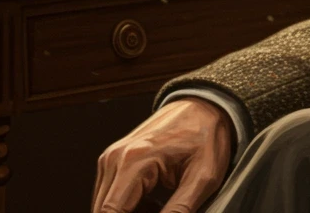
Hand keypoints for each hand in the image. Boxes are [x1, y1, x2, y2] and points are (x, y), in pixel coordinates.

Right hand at [93, 97, 233, 212]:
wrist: (204, 106)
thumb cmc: (207, 136)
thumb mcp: (203, 178)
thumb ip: (179, 210)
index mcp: (135, 160)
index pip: (110, 212)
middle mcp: (115, 157)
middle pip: (103, 210)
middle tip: (161, 211)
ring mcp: (111, 157)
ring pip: (104, 205)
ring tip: (160, 208)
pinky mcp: (113, 159)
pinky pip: (109, 194)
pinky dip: (126, 205)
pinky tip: (153, 203)